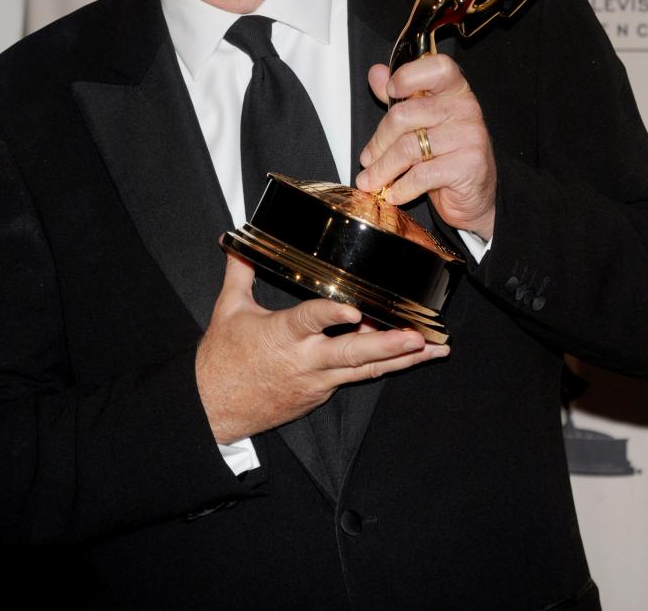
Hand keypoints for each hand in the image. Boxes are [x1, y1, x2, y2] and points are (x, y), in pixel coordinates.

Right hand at [196, 254, 448, 443]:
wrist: (213, 409)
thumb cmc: (221, 359)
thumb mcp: (228, 309)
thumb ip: (241, 270)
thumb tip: (234, 239)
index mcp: (281, 336)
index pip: (310, 320)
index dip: (332, 314)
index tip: (356, 310)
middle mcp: (305, 361)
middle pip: (353, 355)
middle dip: (389, 346)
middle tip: (418, 338)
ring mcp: (317, 381)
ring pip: (365, 370)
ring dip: (401, 360)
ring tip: (434, 349)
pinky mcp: (321, 393)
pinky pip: (355, 377)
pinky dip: (381, 366)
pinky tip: (407, 356)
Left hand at [355, 53, 495, 240]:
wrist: (475, 195)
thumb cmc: (445, 154)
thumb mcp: (421, 121)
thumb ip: (400, 97)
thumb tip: (377, 73)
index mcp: (454, 90)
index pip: (436, 68)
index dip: (409, 76)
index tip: (391, 90)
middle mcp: (465, 108)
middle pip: (405, 115)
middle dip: (378, 141)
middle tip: (366, 159)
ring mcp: (469, 136)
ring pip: (408, 148)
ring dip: (383, 169)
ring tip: (370, 181)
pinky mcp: (468, 166)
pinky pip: (421, 175)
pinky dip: (400, 188)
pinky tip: (392, 194)